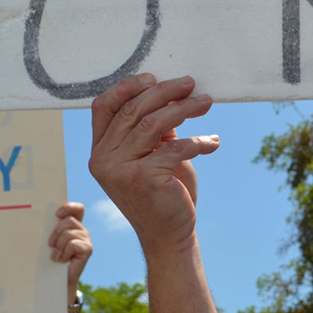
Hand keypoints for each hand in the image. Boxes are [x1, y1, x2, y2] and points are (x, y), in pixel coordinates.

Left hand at [49, 201, 92, 291]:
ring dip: (58, 246)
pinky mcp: (88, 249)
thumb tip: (36, 219)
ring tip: (56, 256)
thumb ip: (51, 230)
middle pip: (69, 220)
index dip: (70, 207)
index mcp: (74, 225)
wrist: (56, 279)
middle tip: (50, 244)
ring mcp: (86, 240)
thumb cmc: (50, 259)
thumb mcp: (50, 241)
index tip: (57, 214)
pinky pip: (73, 244)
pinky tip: (62, 260)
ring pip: (68, 233)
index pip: (78, 209)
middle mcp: (82, 231)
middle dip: (56, 232)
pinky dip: (64, 253)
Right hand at [88, 74, 217, 255]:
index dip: (127, 87)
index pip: (103, 107)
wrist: (169, 235)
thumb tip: (172, 92)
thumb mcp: (154, 153)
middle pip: (133, 110)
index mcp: (99, 151)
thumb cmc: (164, 191)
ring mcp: (119, 170)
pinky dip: (198, 141)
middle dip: (166, 92)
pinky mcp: (143, 179)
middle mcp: (102, 160)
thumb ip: (154, 128)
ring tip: (206, 102)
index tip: (154, 77)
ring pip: (154, 123)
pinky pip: (175, 147)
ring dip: (185, 109)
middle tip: (192, 84)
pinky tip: (213, 141)